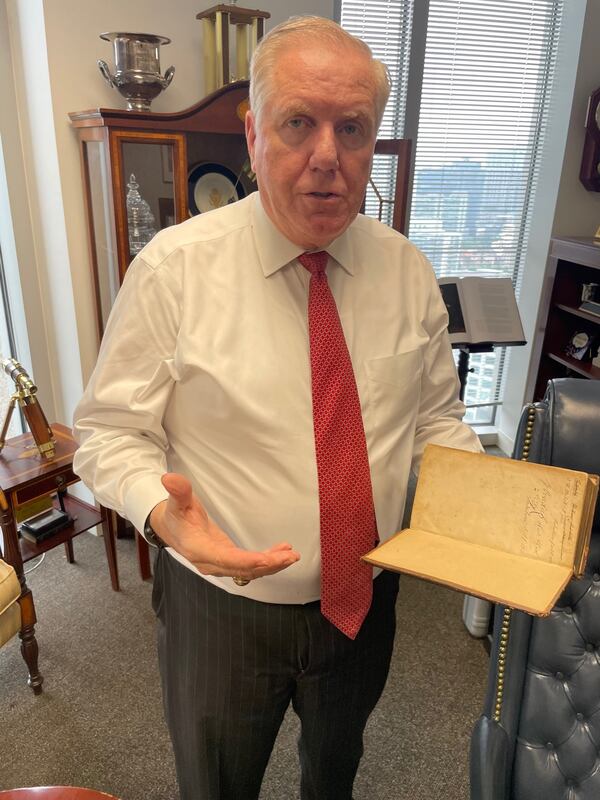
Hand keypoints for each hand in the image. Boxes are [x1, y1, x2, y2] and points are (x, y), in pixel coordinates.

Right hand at [150, 473, 299, 579]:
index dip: (246, 561)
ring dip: (272, 565)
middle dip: (267, 564)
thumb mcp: (177, 500)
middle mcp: (209, 563)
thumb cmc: (176, 514)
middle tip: (290, 556)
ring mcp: (220, 565)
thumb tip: (169, 478)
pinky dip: (267, 561)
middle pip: (241, 569)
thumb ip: (178, 491)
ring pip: (249, 571)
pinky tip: (282, 552)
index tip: (266, 559)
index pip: (224, 558)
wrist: (172, 528)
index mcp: (197, 549)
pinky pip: (250, 566)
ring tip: (292, 555)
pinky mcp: (228, 562)